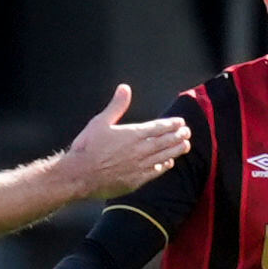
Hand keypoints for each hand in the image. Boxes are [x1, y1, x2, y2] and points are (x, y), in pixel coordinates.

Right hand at [63, 85, 189, 199]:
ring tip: (186, 146)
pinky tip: (168, 164)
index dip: (171, 125)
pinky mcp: (136, 180)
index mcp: (132, 134)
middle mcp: (139, 150)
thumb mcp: (100, 122)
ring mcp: (139, 166)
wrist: (80, 175)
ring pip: (163, 156)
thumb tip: (124, 88)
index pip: (158, 127)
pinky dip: (163, 167)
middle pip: (165, 142)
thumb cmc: (87, 147)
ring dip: (176, 150)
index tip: (180, 123)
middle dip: (178, 136)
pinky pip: (155, 172)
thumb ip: (116, 106)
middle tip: (187, 133)